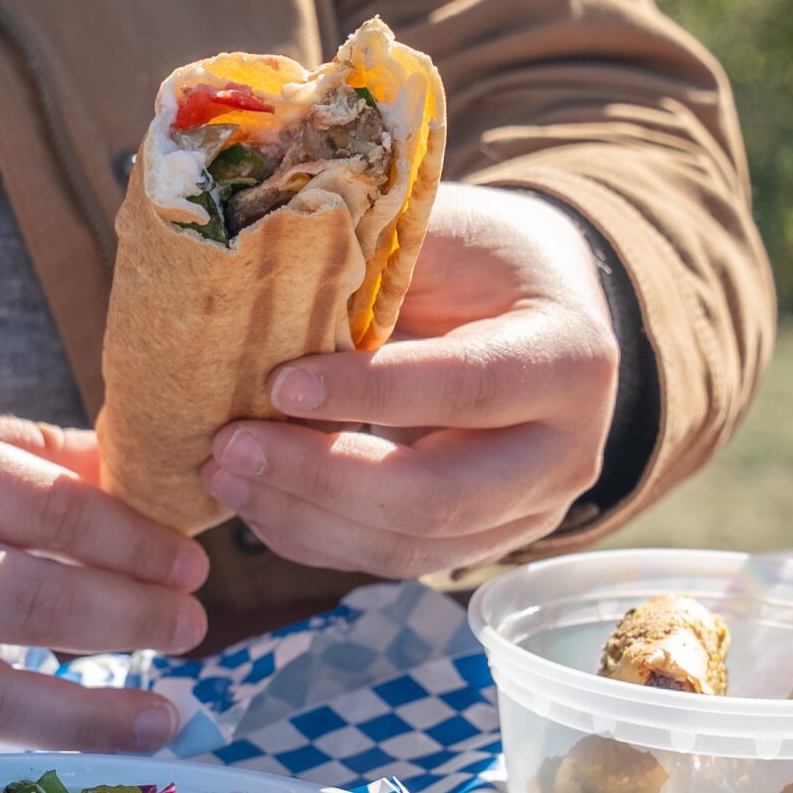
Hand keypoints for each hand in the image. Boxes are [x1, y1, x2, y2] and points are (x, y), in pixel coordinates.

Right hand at [0, 375, 206, 765]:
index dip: (132, 540)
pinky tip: (35, 786)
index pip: (47, 511)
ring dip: (87, 714)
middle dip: (132, 619)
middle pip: (31, 602)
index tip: (188, 560)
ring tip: (167, 718)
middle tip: (194, 627)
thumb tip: (116, 471)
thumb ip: (2, 448)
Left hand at [201, 184, 620, 577]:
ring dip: (303, 517)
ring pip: (409, 545)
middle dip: (322, 478)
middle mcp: (565, 452)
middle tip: (229, 446)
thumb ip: (377, 260)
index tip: (279, 381)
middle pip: (438, 496)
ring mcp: (529, 512)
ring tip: (223, 472)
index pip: (469, 387)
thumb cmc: (483, 261)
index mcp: (569, 359)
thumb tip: (262, 279)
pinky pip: (391, 559)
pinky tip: (256, 499)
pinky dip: (314, 536)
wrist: (542, 311)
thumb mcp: (448, 234)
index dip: (373, 392)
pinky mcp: (483, 542)